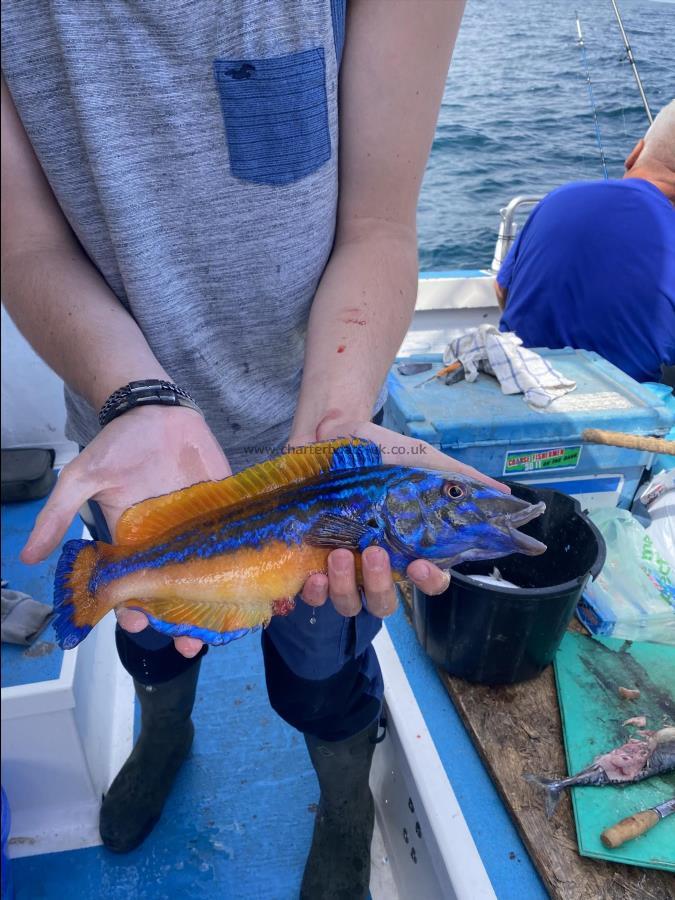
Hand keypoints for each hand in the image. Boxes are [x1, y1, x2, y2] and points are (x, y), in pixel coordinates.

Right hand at [21, 406, 230, 657]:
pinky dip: (246, 563)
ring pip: (209, 575)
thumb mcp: (83, 477)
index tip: (137, 624)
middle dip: (180, 620)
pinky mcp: (225, 509)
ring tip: (225, 627)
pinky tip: (256, 584)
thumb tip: (28, 557)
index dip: (133, 611)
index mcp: (133, 543)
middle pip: (175, 592)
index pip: (133, 588)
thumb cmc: (118, 445)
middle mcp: (167, 543)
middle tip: (190, 642)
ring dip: (216, 602)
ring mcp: (198, 529)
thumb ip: (58, 513)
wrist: (156, 410)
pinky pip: (237, 540)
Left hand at [292, 419, 508, 619]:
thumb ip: (459, 480)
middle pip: (384, 602)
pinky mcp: (307, 561)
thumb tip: (506, 494)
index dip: (429, 581)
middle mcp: (375, 562)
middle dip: (379, 586)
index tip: (420, 565)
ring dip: (345, 587)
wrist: (330, 430)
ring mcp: (341, 566)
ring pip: (348, 603)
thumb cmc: (379, 451)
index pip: (429, 579)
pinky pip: (311, 595)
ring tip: (339, 554)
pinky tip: (313, 575)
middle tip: (375, 553)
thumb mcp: (421, 460)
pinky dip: (313, 592)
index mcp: (406, 545)